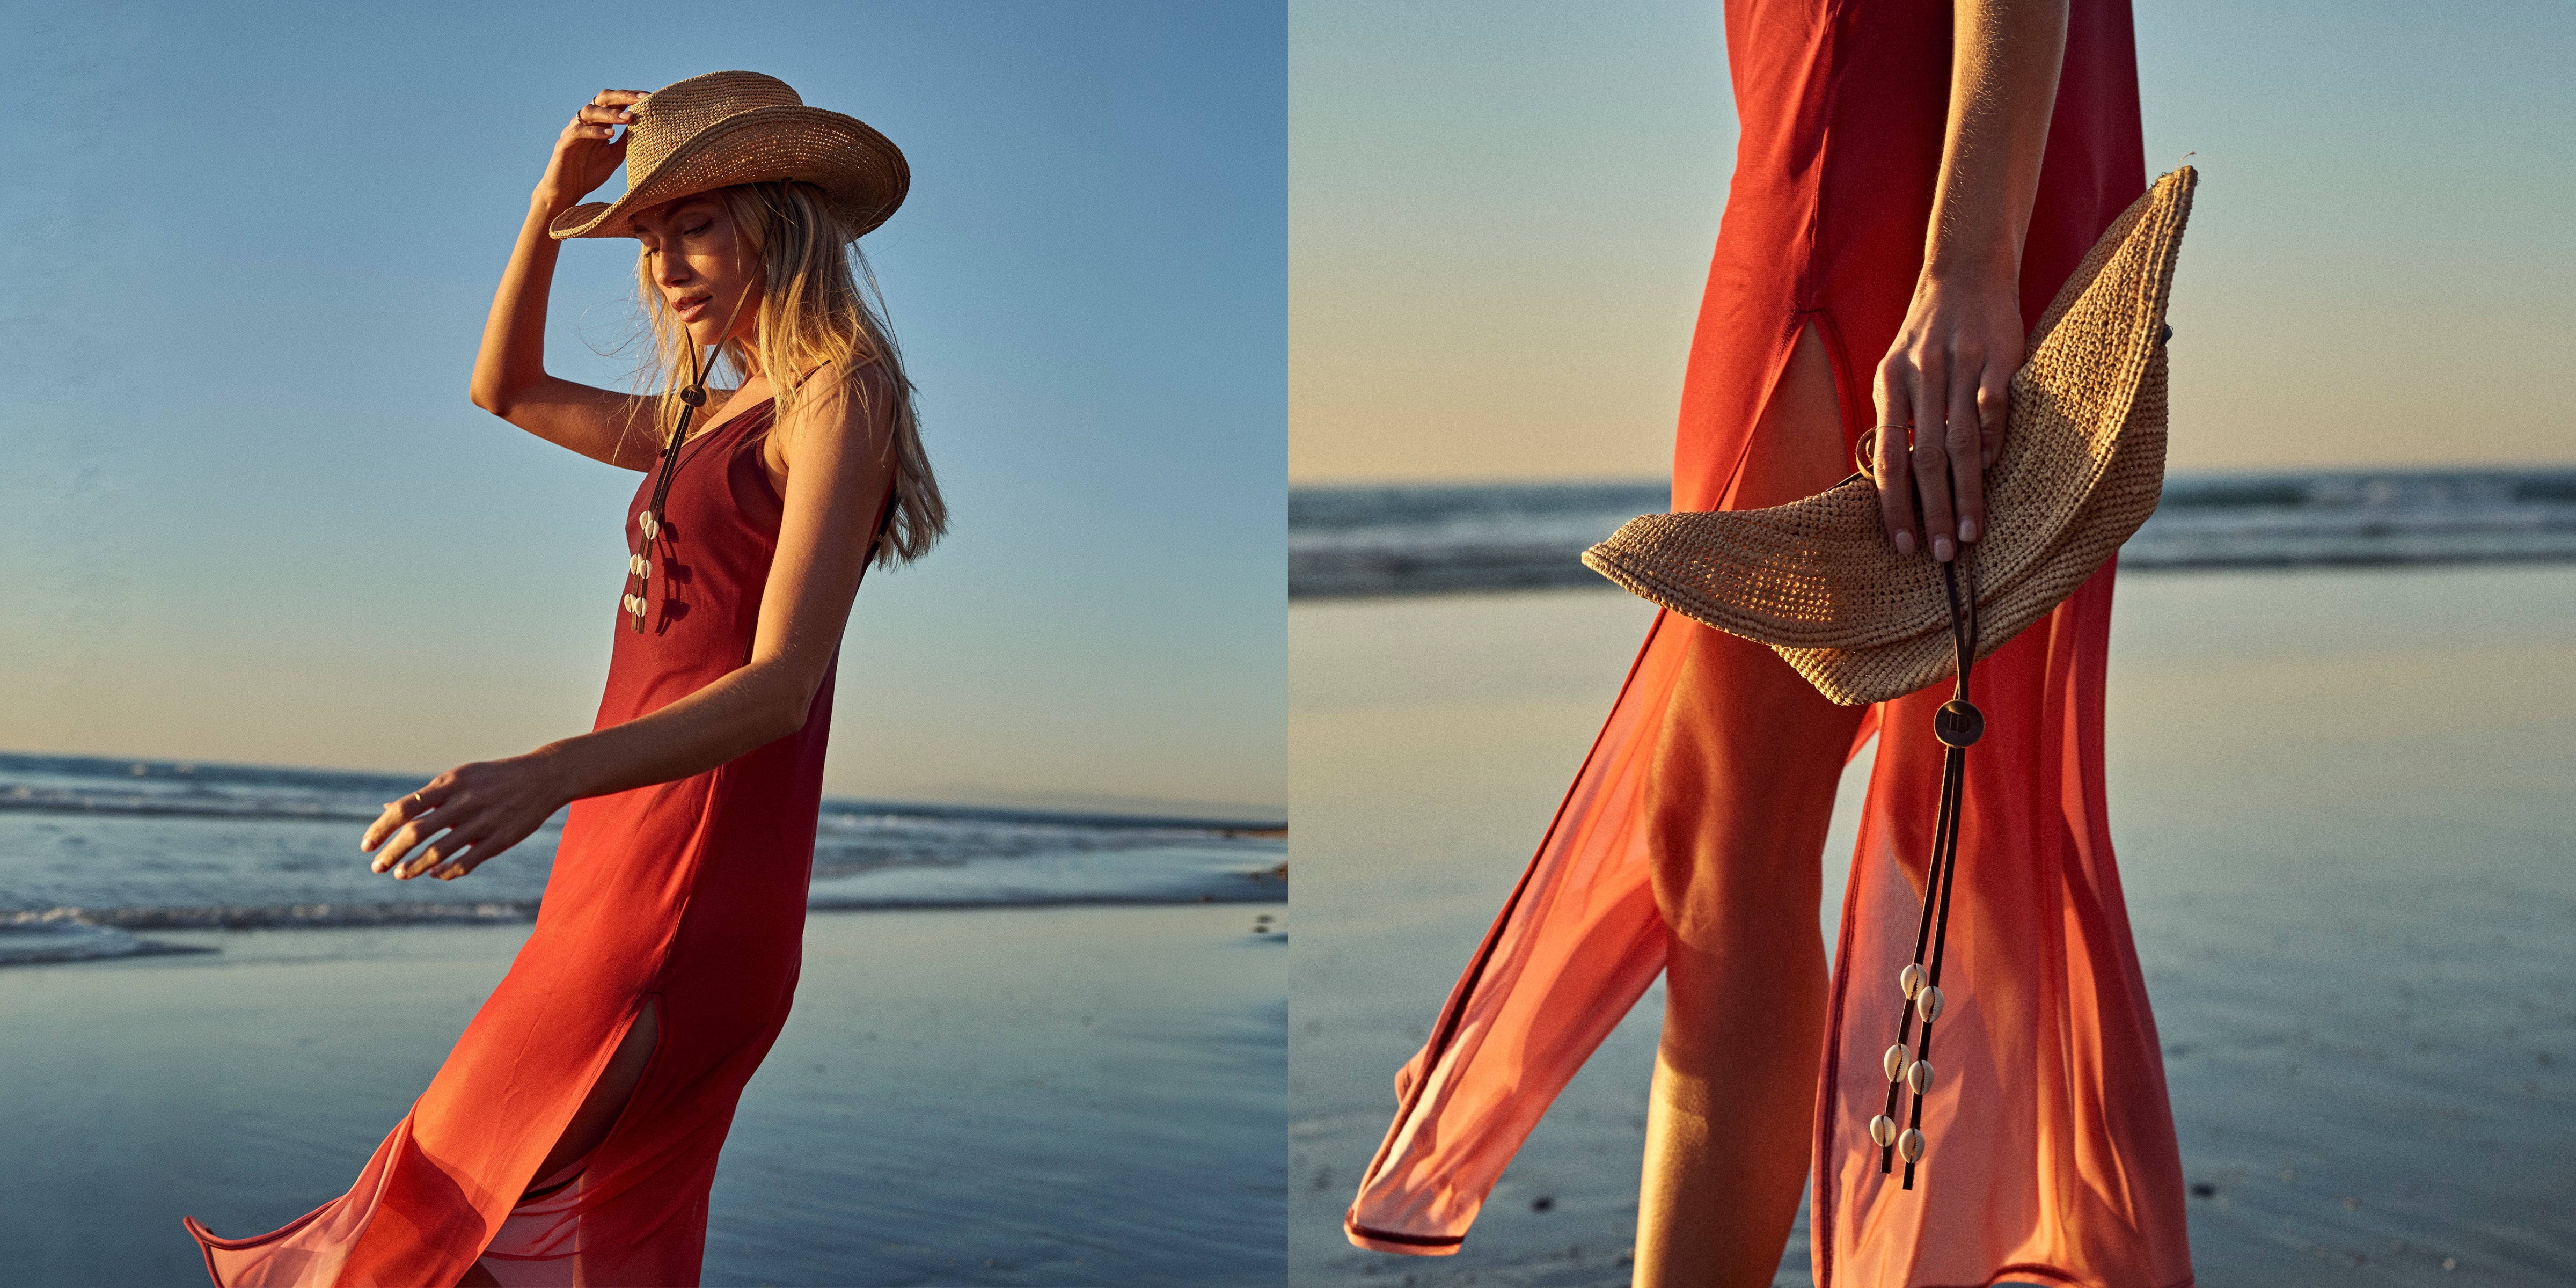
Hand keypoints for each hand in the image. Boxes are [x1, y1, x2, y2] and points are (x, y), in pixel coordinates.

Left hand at [363, 753, 572, 881]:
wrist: (544, 777)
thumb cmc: (494, 778)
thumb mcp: (460, 777)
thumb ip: (427, 796)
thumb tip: (387, 809)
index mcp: (451, 783)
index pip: (405, 808)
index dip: (381, 828)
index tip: (366, 845)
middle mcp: (464, 802)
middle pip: (416, 832)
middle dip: (392, 853)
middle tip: (376, 867)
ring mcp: (483, 822)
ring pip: (439, 852)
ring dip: (414, 867)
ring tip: (401, 875)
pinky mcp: (501, 839)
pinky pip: (467, 862)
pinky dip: (447, 872)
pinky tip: (435, 874)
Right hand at [534, 89, 647, 214]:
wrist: (566, 192)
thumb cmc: (590, 172)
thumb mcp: (615, 156)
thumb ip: (626, 141)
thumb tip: (646, 126)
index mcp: (599, 123)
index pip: (616, 102)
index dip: (632, 97)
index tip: (652, 97)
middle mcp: (586, 122)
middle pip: (602, 99)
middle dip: (623, 97)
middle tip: (642, 99)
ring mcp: (573, 130)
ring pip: (590, 111)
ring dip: (610, 113)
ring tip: (628, 118)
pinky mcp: (563, 143)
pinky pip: (578, 131)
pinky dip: (594, 131)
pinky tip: (609, 134)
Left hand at [1869, 272, 2023, 561]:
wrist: (1965, 273)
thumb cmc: (1927, 335)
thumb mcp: (1897, 372)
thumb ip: (1896, 420)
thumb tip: (1891, 479)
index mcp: (1890, 384)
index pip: (1888, 459)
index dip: (1895, 506)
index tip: (1904, 544)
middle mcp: (1922, 377)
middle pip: (1925, 460)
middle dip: (1934, 512)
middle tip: (1944, 553)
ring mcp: (1961, 367)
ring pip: (1961, 443)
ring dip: (1968, 494)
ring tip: (1973, 532)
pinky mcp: (1999, 358)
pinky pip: (1994, 409)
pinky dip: (1994, 442)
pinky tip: (1993, 474)